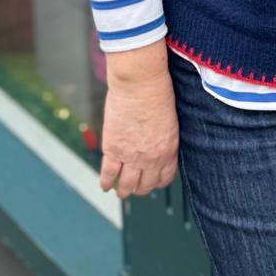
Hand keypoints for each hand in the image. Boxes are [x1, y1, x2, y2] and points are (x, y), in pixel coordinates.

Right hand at [99, 62, 179, 198]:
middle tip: (135, 189)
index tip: (153, 182)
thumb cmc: (157, 92)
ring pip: (127, 184)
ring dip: (123, 191)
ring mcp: (131, 156)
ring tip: (120, 192)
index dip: (158, 182)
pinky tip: (105, 186)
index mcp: (168, 149)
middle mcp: (151, 158)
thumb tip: (156, 142)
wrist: (140, 83)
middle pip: (146, 185)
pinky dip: (106, 182)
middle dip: (140, 189)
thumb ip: (163, 136)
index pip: (165, 177)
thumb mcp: (170, 119)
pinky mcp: (113, 149)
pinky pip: (108, 173)